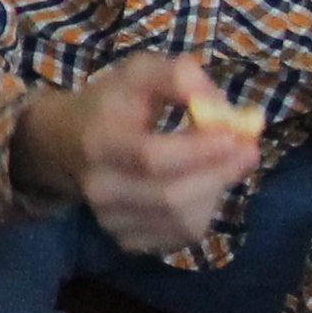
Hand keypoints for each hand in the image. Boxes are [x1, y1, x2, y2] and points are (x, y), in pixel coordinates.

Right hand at [15, 55, 262, 255]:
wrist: (62, 143)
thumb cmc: (110, 104)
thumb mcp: (138, 73)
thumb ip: (177, 76)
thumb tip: (220, 106)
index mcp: (98, 141)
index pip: (151, 156)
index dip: (199, 150)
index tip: (236, 136)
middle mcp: (100, 187)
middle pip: (171, 195)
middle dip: (219, 174)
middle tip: (249, 152)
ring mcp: (110, 219)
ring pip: (182, 220)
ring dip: (214, 192)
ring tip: (221, 166)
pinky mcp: (124, 240)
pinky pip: (180, 237)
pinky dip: (202, 212)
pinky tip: (199, 188)